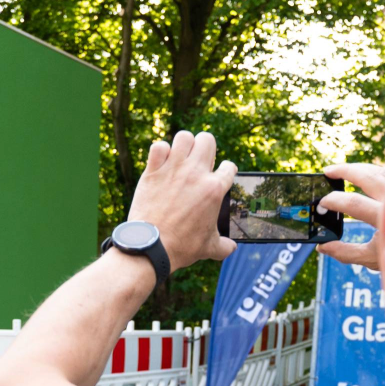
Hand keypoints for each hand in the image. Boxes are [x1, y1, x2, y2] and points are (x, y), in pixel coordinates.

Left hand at [126, 131, 236, 269]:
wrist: (152, 245)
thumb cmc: (182, 246)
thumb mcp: (209, 248)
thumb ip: (224, 246)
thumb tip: (232, 248)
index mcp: (215, 189)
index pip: (229, 167)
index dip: (226, 170)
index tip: (221, 174)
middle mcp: (196, 173)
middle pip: (207, 140)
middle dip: (206, 148)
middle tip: (200, 162)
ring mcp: (174, 169)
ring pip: (184, 137)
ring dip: (184, 146)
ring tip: (181, 158)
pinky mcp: (153, 171)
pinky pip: (159, 147)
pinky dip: (160, 152)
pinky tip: (161, 162)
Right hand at [317, 162, 384, 268]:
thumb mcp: (372, 259)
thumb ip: (345, 252)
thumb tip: (321, 247)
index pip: (353, 202)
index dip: (334, 201)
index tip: (323, 202)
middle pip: (366, 175)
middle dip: (344, 170)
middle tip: (328, 172)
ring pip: (381, 168)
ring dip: (363, 168)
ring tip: (347, 171)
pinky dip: (384, 169)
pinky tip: (376, 174)